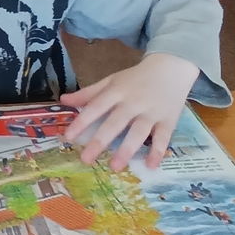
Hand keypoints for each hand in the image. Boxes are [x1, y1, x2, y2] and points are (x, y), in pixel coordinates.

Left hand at [60, 53, 199, 170]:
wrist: (171, 67)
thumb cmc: (136, 78)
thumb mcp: (111, 81)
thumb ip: (89, 93)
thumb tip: (63, 100)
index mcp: (116, 91)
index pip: (96, 107)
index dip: (82, 122)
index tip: (68, 137)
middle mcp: (133, 102)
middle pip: (115, 123)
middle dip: (100, 141)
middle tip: (86, 160)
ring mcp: (151, 112)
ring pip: (138, 132)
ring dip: (127, 150)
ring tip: (115, 167)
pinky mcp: (168, 120)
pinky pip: (163, 137)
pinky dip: (158, 152)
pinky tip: (151, 166)